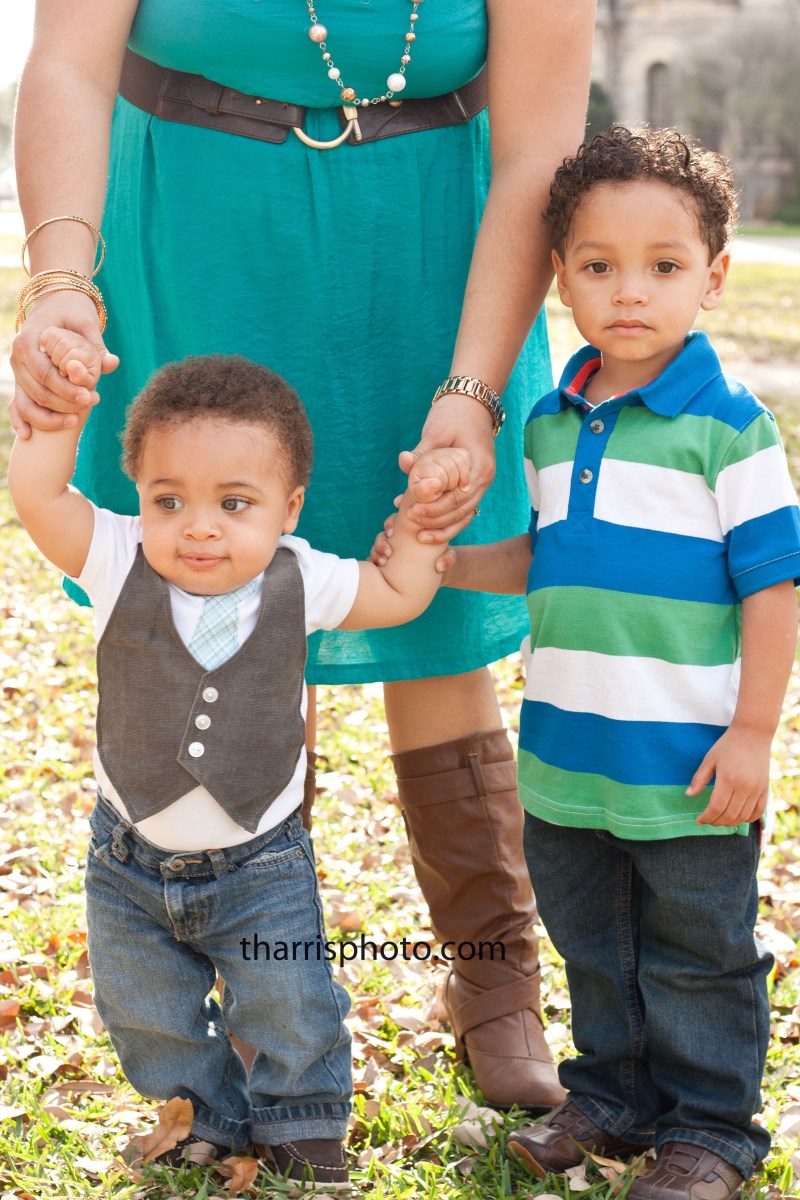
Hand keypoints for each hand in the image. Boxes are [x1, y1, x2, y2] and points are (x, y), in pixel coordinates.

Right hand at [9, 291, 118, 438]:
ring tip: (75, 421)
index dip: (67, 389)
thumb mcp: (85, 324)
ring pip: (26, 401)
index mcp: (29, 341)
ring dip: (48, 416)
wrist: (55, 303)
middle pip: (36, 390)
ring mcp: (16, 370)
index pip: (46, 373)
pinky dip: (20, 419)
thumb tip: (112, 363)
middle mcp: (17, 357)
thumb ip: (96, 346)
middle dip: (63, 404)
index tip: (90, 398)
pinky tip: (27, 436)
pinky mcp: (21, 380)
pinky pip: (17, 403)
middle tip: (89, 407)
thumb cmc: (72, 312)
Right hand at [369, 512, 456, 576]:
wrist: (437, 574)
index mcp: (415, 526)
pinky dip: (374, 558)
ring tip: (385, 558)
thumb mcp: (449, 558)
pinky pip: (375, 555)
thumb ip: (448, 560)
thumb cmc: (444, 561)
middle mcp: (401, 534)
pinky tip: (380, 565)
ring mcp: (392, 545)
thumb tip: (439, 566)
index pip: (403, 515)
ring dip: (379, 546)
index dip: (395, 517)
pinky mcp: (386, 559)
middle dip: (387, 529)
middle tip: (390, 535)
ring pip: (380, 540)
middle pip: (389, 525)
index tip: (395, 527)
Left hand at [401, 393, 496, 542]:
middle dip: (436, 522)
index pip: (458, 498)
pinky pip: (462, 509)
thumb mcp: (436, 432)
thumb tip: (403, 462)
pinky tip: (427, 527)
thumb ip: (422, 453)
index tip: (413, 512)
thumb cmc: (453, 414)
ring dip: (442, 527)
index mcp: (478, 466)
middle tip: (412, 523)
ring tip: (419, 535)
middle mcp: (484, 478)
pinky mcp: (473, 485)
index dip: (435, 509)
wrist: (470, 403)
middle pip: (462, 511)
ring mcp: (481, 483)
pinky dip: (446, 520)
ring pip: (465, 515)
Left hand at [687, 725, 771, 825]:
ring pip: (743, 816)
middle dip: (716, 822)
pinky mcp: (765, 789)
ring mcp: (757, 789)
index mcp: (728, 778)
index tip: (699, 820)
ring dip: (730, 823)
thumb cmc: (727, 745)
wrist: (752, 734)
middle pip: (730, 815)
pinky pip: (758, 812)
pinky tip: (737, 817)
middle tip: (708, 820)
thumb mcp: (709, 759)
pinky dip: (748, 819)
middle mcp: (744, 786)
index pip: (716, 807)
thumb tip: (688, 795)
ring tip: (720, 820)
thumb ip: (699, 779)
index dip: (707, 817)